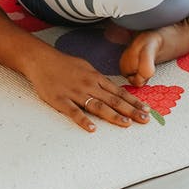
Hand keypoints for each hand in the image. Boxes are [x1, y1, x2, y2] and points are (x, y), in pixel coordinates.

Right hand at [26, 47, 151, 133]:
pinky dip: (83, 120)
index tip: (147, 109)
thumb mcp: (86, 67)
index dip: (133, 101)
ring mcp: (75, 93)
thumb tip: (113, 89)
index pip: (119, 92)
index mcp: (95, 78)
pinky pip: (73, 112)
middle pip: (113, 100)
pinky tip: (92, 129)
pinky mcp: (61, 100)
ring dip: (113, 116)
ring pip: (97, 106)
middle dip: (131, 111)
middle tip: (145, 120)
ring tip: (127, 124)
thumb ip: (99, 80)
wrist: (42, 60)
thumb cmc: (64, 64)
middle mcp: (89, 85)